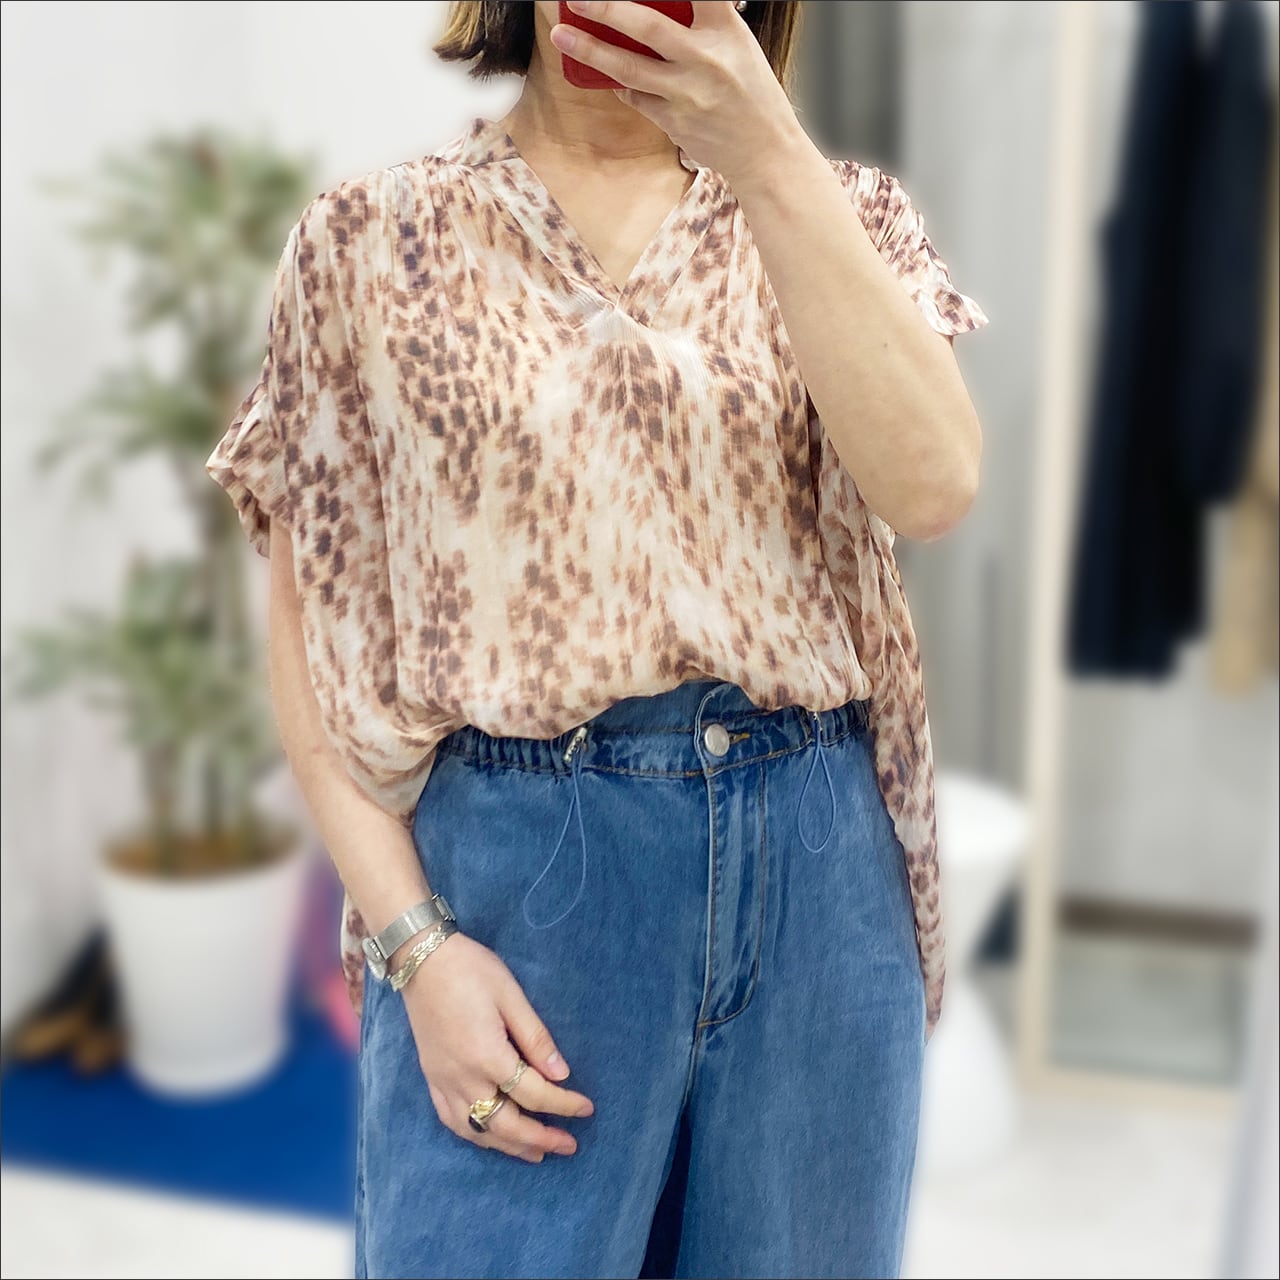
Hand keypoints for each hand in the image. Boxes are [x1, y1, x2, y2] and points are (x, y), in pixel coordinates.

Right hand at [397, 931, 594, 1162]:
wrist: (420, 959)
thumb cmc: (470, 970)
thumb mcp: (511, 995)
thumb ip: (535, 1038)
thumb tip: (561, 1074)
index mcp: (487, 1055)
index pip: (533, 1093)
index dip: (563, 1105)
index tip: (586, 1110)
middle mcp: (462, 1077)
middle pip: (505, 1123)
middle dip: (540, 1138)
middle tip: (569, 1145)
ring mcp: (442, 1081)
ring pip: (477, 1130)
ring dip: (508, 1145)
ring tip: (536, 1153)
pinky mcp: (430, 1078)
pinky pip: (452, 1120)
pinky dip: (476, 1134)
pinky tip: (490, 1136)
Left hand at [550, 0, 798, 185]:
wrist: (765, 152)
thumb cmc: (751, 94)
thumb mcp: (738, 45)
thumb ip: (703, 23)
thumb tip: (656, 7)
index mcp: (727, 31)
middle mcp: (706, 59)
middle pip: (647, 26)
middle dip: (607, 9)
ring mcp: (687, 94)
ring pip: (628, 68)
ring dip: (590, 51)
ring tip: (563, 37)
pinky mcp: (674, 122)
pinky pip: (636, 96)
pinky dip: (621, 83)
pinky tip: (610, 74)